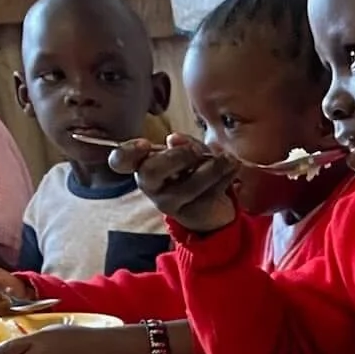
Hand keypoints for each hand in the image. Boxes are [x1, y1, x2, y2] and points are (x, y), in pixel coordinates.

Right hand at [116, 134, 237, 233]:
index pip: (120, 161)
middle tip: (196, 152)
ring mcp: (170, 203)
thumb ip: (183, 143)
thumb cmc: (192, 171)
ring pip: (188, 185)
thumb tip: (174, 139)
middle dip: (177, 156)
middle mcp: (151, 186)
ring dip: (213, 167)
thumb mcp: (187, 152)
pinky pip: (210, 192)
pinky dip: (226, 175)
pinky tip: (233, 167)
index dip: (128, 152)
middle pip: (152, 170)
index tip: (144, 144)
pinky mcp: (193, 213)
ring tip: (228, 159)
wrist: (211, 210)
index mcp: (143, 164)